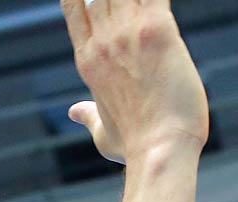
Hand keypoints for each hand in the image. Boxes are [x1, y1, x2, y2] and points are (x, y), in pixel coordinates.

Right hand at [60, 0, 206, 165]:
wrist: (160, 151)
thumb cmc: (135, 147)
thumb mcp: (102, 132)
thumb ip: (88, 115)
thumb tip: (74, 112)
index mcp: (88, 59)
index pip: (72, 6)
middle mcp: (103, 41)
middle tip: (129, 5)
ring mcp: (128, 33)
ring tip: (146, 6)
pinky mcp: (158, 30)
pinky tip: (165, 1)